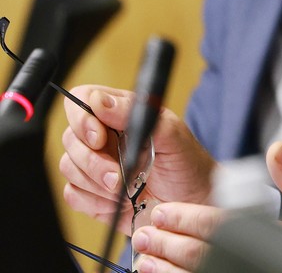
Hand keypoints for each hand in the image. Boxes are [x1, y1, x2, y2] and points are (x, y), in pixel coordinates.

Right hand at [59, 84, 215, 229]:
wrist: (192, 202)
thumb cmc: (187, 164)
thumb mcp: (173, 135)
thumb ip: (138, 114)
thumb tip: (99, 101)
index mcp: (121, 113)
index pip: (81, 101)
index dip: (82, 118)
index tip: (99, 138)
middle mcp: (104, 136)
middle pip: (70, 137)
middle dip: (92, 160)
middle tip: (118, 175)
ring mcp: (95, 164)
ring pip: (68, 166)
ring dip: (97, 182)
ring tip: (127, 188)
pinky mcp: (90, 193)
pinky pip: (73, 194)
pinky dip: (95, 200)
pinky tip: (120, 200)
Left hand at [124, 142, 281, 272]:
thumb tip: (275, 149)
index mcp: (277, 238)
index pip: (219, 227)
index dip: (185, 219)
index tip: (162, 212)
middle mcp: (262, 264)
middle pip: (200, 257)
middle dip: (167, 243)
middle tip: (143, 231)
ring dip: (169, 271)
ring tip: (147, 260)